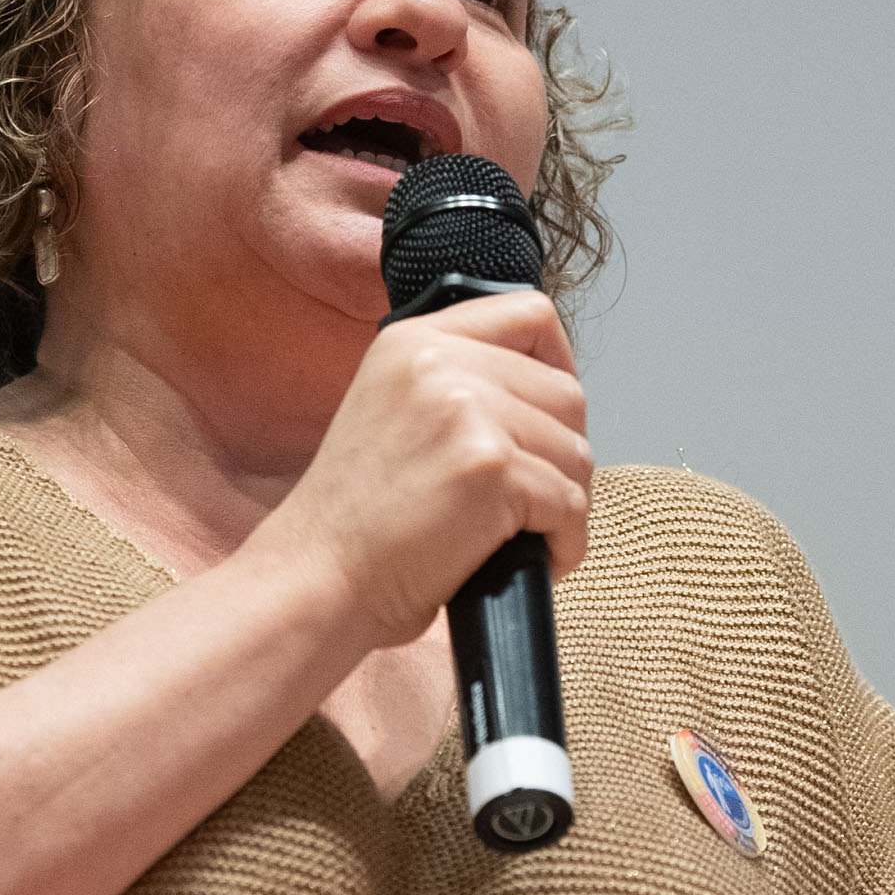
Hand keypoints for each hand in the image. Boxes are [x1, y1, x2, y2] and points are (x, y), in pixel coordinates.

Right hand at [260, 291, 591, 651]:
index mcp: (414, 341)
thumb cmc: (354, 520)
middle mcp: (440, 362)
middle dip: (563, 453)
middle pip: (566, 393)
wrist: (318, 579)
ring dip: (565, 502)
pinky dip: (566, 543)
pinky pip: (571, 504)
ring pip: (577, 451)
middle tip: (535, 498)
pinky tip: (534, 560)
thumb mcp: (390, 409)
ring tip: (527, 535)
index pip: (530, 314)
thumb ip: (454, 384)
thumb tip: (542, 397)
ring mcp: (468, 412)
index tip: (551, 415)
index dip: (560, 365)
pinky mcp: (491, 469)